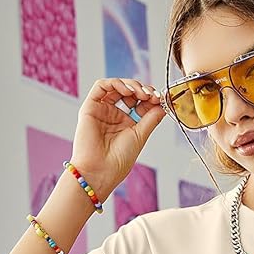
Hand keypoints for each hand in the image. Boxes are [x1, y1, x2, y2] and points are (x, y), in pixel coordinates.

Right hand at [71, 77, 166, 198]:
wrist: (101, 171)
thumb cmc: (118, 160)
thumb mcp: (140, 136)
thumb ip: (151, 118)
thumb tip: (163, 104)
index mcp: (126, 124)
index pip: (139, 103)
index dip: (150, 98)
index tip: (160, 99)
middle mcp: (113, 115)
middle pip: (129, 92)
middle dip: (142, 90)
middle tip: (151, 95)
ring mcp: (102, 110)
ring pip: (116, 86)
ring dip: (131, 85)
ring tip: (141, 93)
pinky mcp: (90, 107)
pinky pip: (101, 86)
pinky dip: (115, 83)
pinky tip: (127, 91)